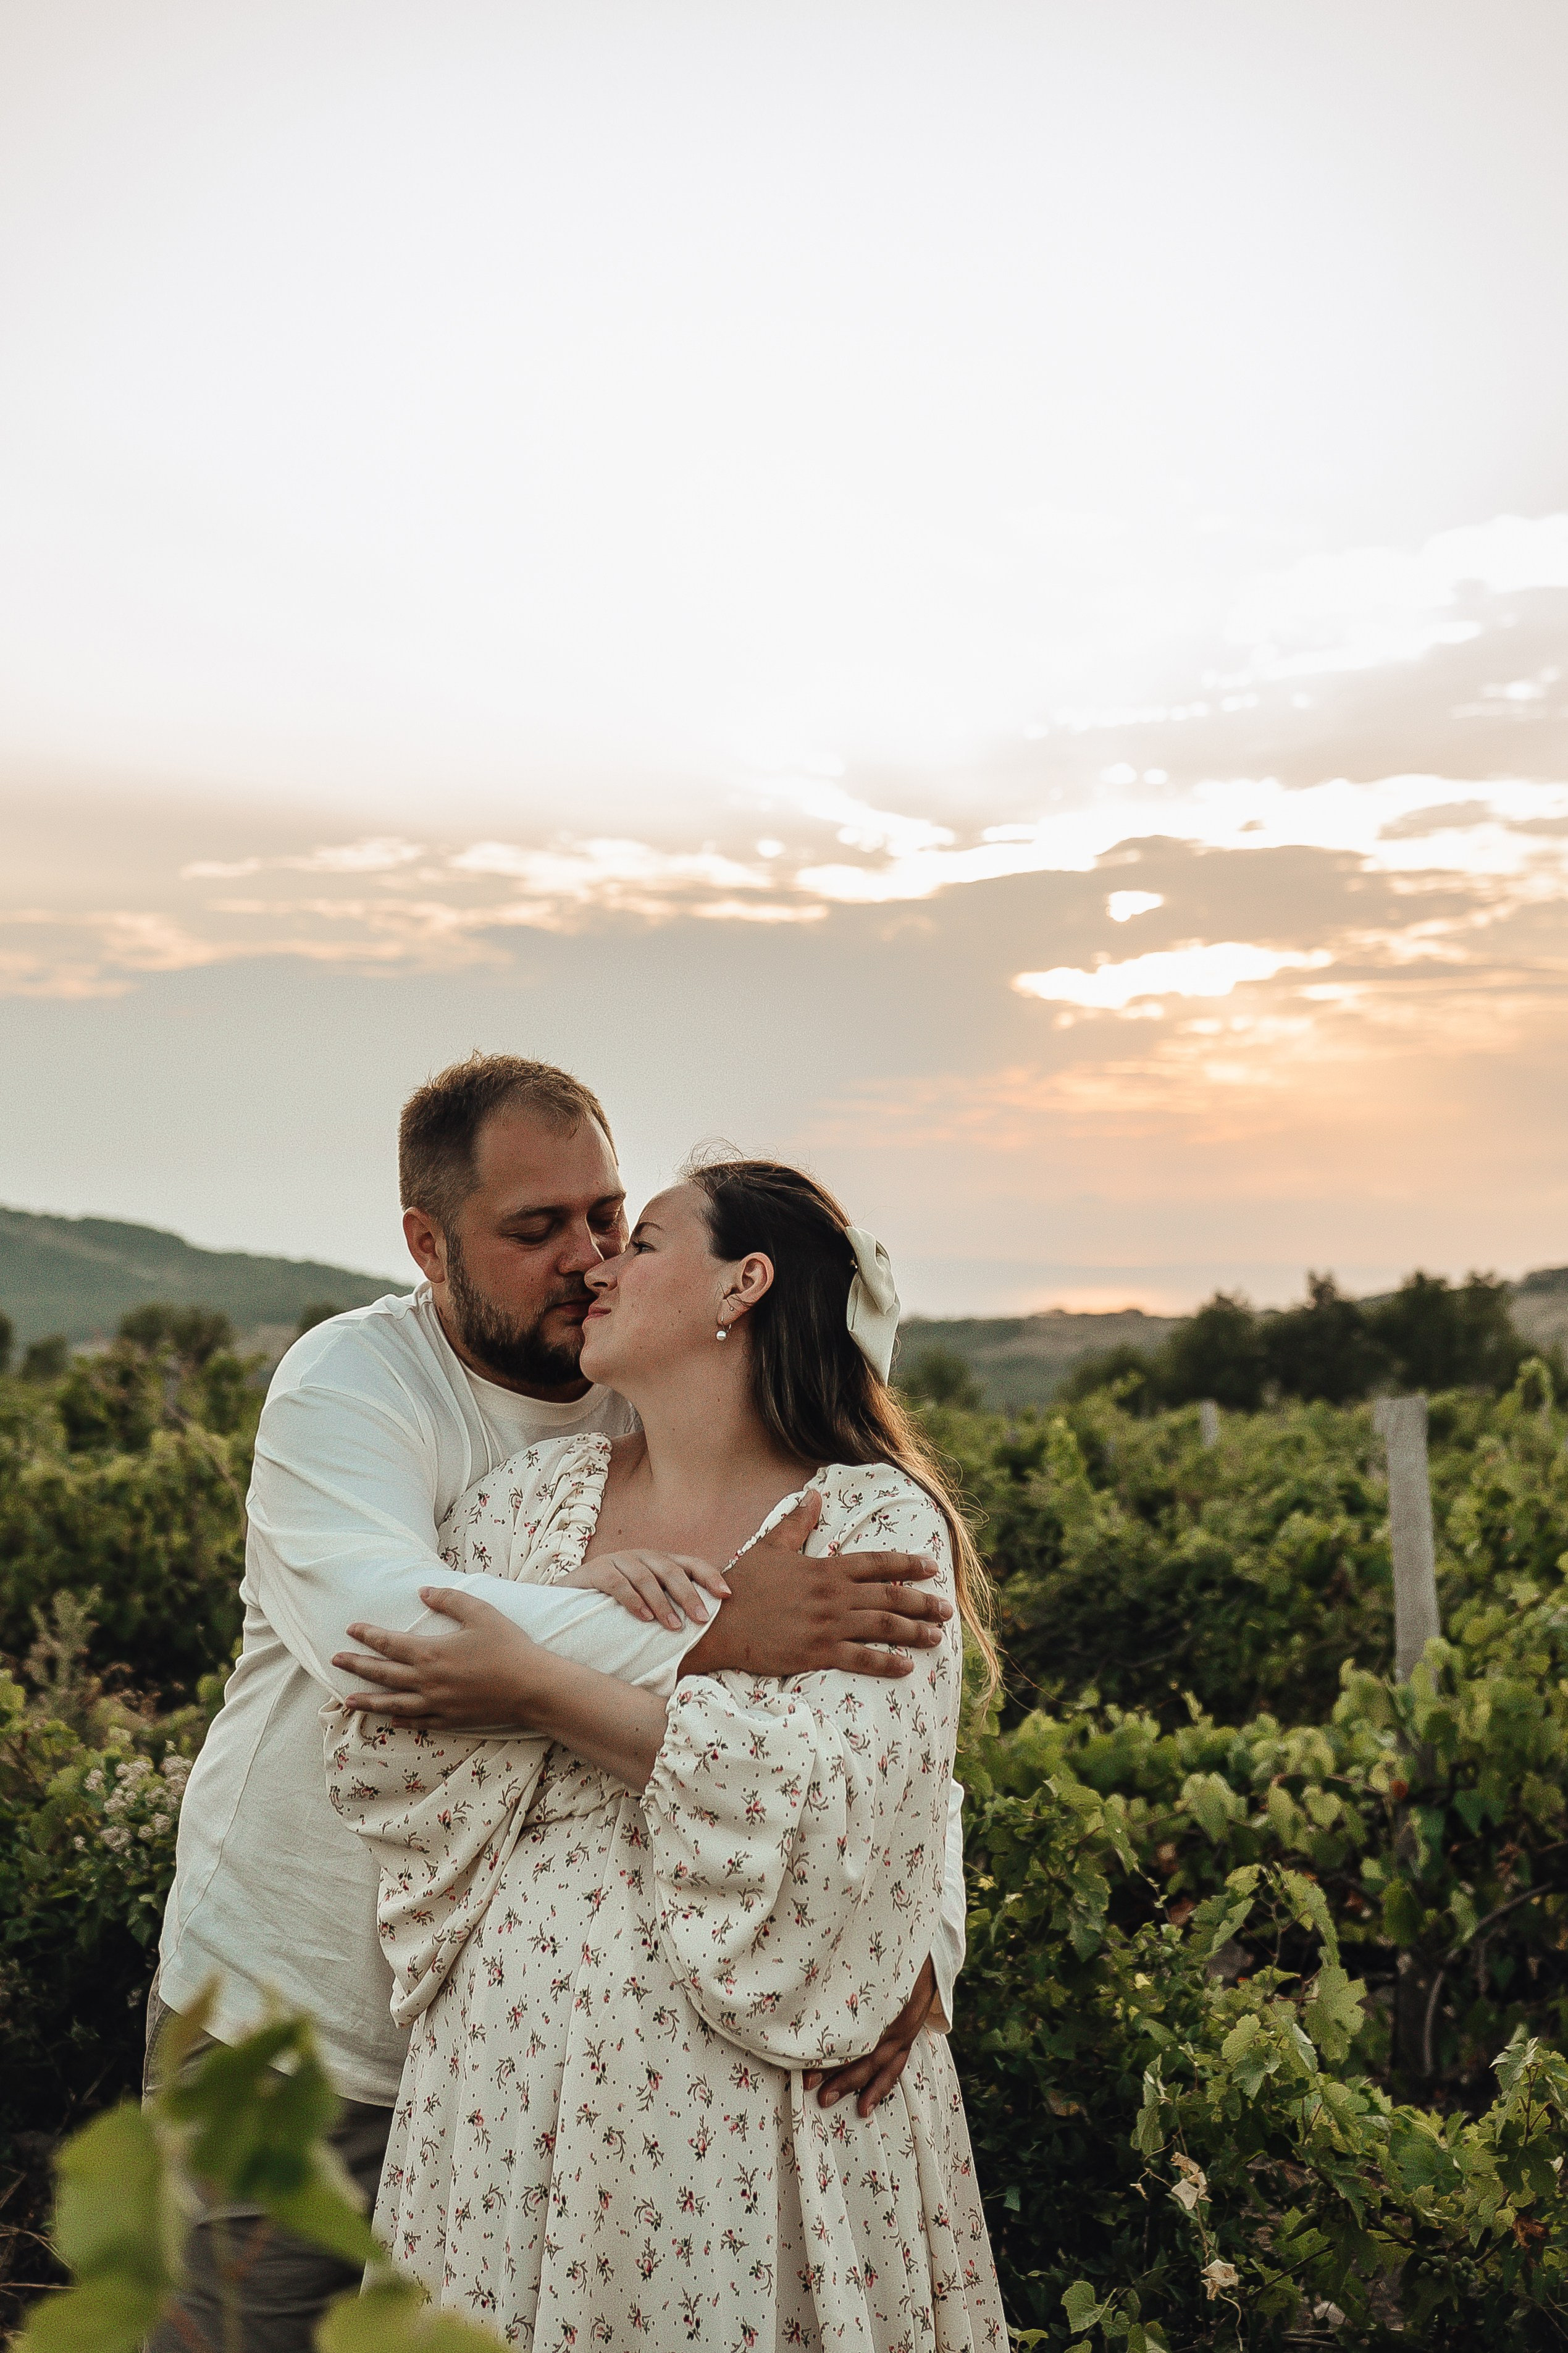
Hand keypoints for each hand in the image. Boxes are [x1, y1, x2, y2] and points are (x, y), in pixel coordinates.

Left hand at [334, 1586, 542, 1727]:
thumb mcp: (480, 1612)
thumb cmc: (508, 1646)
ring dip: (368, 1701)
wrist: (531, 1687)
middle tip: (335, 1661)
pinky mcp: (449, 1720)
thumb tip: (422, 1591)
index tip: (351, 1629)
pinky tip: (391, 1719)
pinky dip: (400, 1719)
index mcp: (431, 1653)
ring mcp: (436, 1704)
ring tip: (348, 1700)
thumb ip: (449, 1599)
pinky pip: (417, 1721)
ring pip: (393, 1703)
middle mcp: (427, 1682)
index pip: (389, 1643)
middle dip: (356, 1666)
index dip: (368, 1635)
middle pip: (382, 1674)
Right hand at [560, 1549, 730, 1631]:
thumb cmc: (616, 1605)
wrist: (570, 1597)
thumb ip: (668, 1607)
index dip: (709, 1576)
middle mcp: (642, 1557)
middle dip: (689, 1595)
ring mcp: (619, 1560)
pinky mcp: (597, 1569)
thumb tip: (701, 1633)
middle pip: (671, 1571)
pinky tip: (642, 1617)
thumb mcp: (646, 1602)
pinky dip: (632, 1599)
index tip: (726, 1595)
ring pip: (646, 1577)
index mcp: (659, 1563)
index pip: (691, 1563)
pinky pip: (617, 1582)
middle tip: (701, 1619)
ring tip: (673, 1627)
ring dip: (662, 1603)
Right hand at [682, 1492, 952, 1680]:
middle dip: (922, 1602)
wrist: (717, 1624)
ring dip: (913, 1631)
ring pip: (882, 1627)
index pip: (876, 1563)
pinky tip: (907, 1667)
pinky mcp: (817, 1653)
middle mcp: (833, 1596)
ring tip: (936, 1636)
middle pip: (888, 1596)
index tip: (932, 1567)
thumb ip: (796, 1523)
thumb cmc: (742, 1586)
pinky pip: (861, 1659)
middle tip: (946, 1608)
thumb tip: (815, 1496)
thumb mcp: (770, 1547)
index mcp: (825, 1568)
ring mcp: (827, 1626)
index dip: (907, 1565)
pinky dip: (887, 1663)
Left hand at [803, 1956, 938, 2116]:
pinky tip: (868, 2104)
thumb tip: (812, 1989)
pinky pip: (896, 2066)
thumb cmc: (894, 1954)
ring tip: (831, 2101)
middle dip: (838, 2074)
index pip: (854, 2033)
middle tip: (811, 2088)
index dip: (830, 2052)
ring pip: (880, 2065)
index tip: (805, 2065)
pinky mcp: (910, 2036)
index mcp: (883, 2001)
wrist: (930, 1952)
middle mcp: (896, 2020)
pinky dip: (882, 2086)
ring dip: (858, 2085)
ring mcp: (905, 2031)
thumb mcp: (869, 1961)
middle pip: (865, 2052)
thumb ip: (846, 1979)